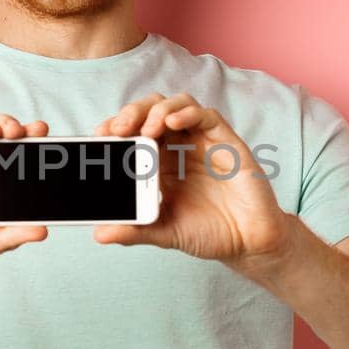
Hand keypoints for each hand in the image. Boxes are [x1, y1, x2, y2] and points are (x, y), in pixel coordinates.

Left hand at [91, 92, 292, 266]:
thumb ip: (135, 232)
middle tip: (117, 129)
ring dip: (157, 110)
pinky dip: (187, 114)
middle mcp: (179, 147)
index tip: (100, 135)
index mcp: (160, 163)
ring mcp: (202, 142)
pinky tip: (171, 123)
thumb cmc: (209, 233)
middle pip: (151, 111)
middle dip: (131, 113)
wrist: (248, 243)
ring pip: (177, 105)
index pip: (134, 132)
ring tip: (146, 128)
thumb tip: (100, 235)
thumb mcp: (165, 233)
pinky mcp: (226, 142)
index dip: (116, 127)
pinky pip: (206, 116)